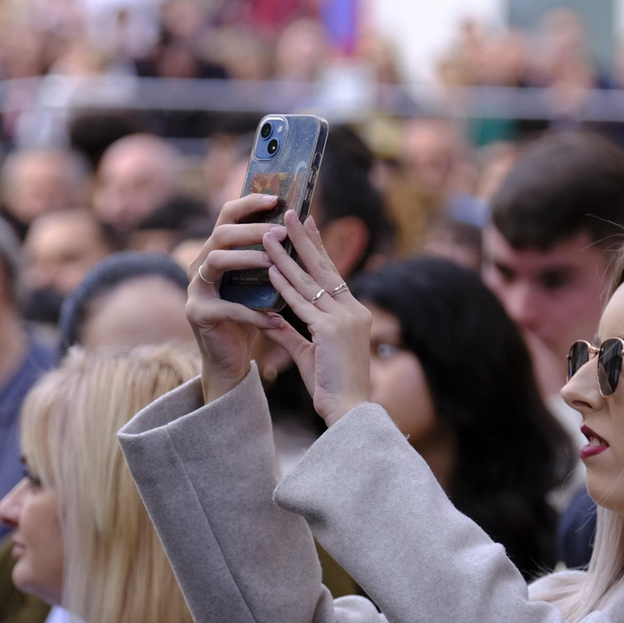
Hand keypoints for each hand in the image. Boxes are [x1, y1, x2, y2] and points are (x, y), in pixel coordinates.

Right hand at [187, 193, 290, 402]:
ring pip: (216, 261)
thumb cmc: (252, 317)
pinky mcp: (197, 314)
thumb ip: (273, 258)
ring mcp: (195, 289)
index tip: (276, 198)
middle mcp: (201, 265)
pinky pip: (226, 307)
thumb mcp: (263, 283)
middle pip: (220, 234)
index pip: (227, 216)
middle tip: (280, 232)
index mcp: (217, 251)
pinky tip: (276, 319)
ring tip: (274, 265)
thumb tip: (305, 226)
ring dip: (247, 260)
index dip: (248, 204)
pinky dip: (253, 313)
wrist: (232, 359)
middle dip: (252, 230)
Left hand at [262, 211, 372, 426]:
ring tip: (269, 234)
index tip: (305, 225)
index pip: (331, 274)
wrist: (349, 410)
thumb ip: (292, 333)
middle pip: (324, 268)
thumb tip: (272, 318)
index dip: (316, 249)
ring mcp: (344, 319)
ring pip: (309, 281)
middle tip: (290, 212)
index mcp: (353, 313)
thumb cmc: (332, 386)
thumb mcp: (308, 353)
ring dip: (287, 256)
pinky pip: (302, 303)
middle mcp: (353, 311)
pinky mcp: (331, 330)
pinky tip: (270, 269)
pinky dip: (284, 286)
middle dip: (304, 239)